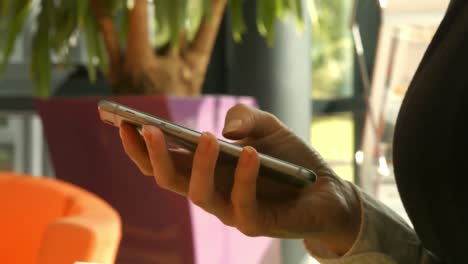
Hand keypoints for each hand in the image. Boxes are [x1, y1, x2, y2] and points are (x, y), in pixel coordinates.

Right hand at [119, 104, 360, 255]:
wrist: (326, 188)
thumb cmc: (290, 159)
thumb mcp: (268, 126)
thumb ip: (245, 117)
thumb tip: (223, 128)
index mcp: (205, 168)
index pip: (164, 160)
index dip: (140, 144)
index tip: (122, 120)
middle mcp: (211, 190)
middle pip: (168, 179)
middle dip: (152, 155)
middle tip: (145, 128)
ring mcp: (230, 209)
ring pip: (198, 194)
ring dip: (197, 165)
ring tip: (204, 136)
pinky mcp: (255, 223)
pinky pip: (242, 203)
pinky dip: (243, 177)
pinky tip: (248, 153)